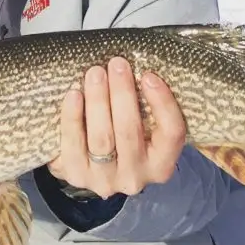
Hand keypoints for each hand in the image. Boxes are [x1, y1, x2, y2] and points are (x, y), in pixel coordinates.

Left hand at [48, 57, 186, 198]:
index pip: (172, 133)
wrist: (90, 164)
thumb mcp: (143, 127)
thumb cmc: (122, 133)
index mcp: (161, 164)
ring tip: (95, 73)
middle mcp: (135, 177)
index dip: (163, 104)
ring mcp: (104, 180)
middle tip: (116, 65)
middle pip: (130, 132)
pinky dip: (72, 117)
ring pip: (102, 138)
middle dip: (122, 94)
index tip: (149, 76)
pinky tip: (74, 94)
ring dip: (98, 101)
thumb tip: (137, 67)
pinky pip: (73, 145)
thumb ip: (146, 106)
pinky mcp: (75, 175)